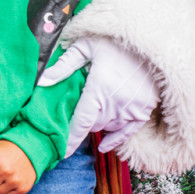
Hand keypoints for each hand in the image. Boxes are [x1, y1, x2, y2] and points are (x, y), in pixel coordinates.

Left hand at [39, 37, 158, 155]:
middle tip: (76, 113)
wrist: (151, 40)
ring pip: (108, 127)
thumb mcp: (86, 46)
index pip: (80, 123)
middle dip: (83, 122)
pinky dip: (116, 138)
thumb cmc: (116, 41)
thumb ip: (64, 65)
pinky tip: (104, 145)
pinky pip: (128, 132)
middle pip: (92, 125)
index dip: (71, 139)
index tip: (62, 152)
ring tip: (92, 113)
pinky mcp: (145, 109)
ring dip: (98, 123)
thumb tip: (43, 81)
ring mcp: (132, 108)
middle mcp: (116, 104)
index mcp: (99, 90)